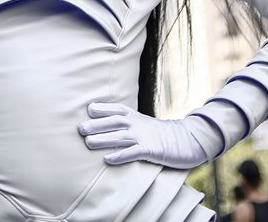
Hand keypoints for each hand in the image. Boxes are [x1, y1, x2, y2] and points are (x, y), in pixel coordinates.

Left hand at [78, 102, 208, 168]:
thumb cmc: (161, 134)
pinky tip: (108, 159)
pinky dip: (120, 155)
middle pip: (114, 122)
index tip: (88, 109)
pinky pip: (133, 153)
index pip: (117, 109)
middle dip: (96, 124)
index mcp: (136, 116)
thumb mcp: (144, 124)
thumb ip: (127, 123)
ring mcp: (145, 137)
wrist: (187, 141)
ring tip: (88, 143)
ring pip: (120, 137)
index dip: (102, 108)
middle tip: (80, 128)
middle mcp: (138, 124)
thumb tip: (105, 127)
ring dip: (103, 139)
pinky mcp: (151, 150)